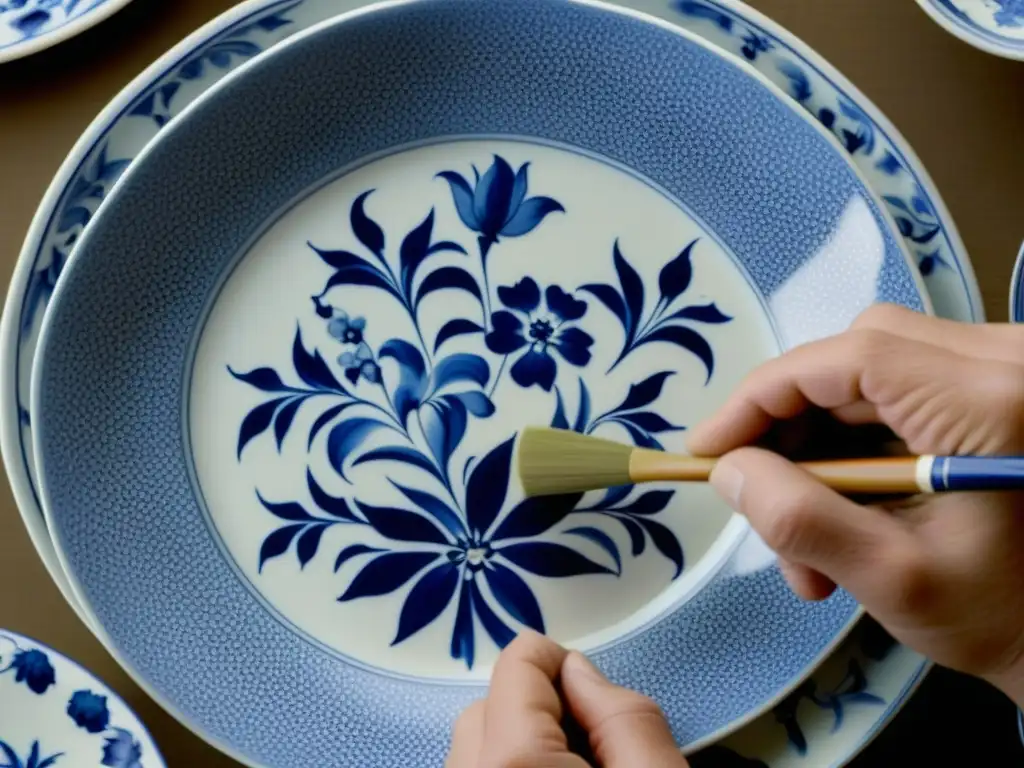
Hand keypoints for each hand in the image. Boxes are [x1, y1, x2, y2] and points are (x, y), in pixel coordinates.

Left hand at [446, 630, 688, 767]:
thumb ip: (624, 715)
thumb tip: (579, 672)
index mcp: (513, 764)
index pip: (518, 663)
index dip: (561, 665)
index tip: (594, 696)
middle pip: (485, 706)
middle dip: (533, 707)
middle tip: (590, 746)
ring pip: (473, 748)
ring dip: (514, 745)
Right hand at [687, 305, 1023, 704]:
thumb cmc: (1001, 615)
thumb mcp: (891, 579)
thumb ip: (800, 521)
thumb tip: (726, 470)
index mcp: (993, 406)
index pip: (853, 358)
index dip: (765, 394)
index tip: (710, 448)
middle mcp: (1007, 364)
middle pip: (856, 357)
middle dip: (790, 426)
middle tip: (758, 496)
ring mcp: (1004, 369)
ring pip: (867, 372)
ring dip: (817, 443)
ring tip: (805, 532)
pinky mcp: (992, 384)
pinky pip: (894, 387)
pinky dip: (850, 440)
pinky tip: (842, 504)